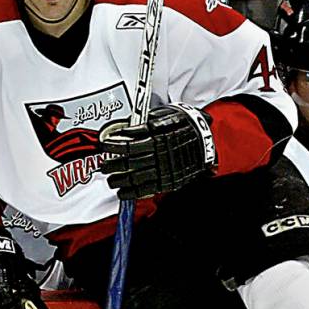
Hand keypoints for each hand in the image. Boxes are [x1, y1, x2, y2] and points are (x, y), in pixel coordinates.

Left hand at [100, 102, 216, 199]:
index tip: (105, 146)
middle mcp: (159, 154)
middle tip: (104, 166)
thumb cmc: (182, 123)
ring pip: (136, 177)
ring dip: (120, 180)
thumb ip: (143, 125)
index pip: (129, 144)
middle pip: (130, 162)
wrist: (205, 136)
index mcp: (156, 137)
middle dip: (113, 165)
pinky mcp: (169, 180)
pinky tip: (122, 193)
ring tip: (110, 180)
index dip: (114, 146)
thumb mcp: (162, 116)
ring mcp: (164, 168)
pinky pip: (148, 189)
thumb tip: (123, 132)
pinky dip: (133, 192)